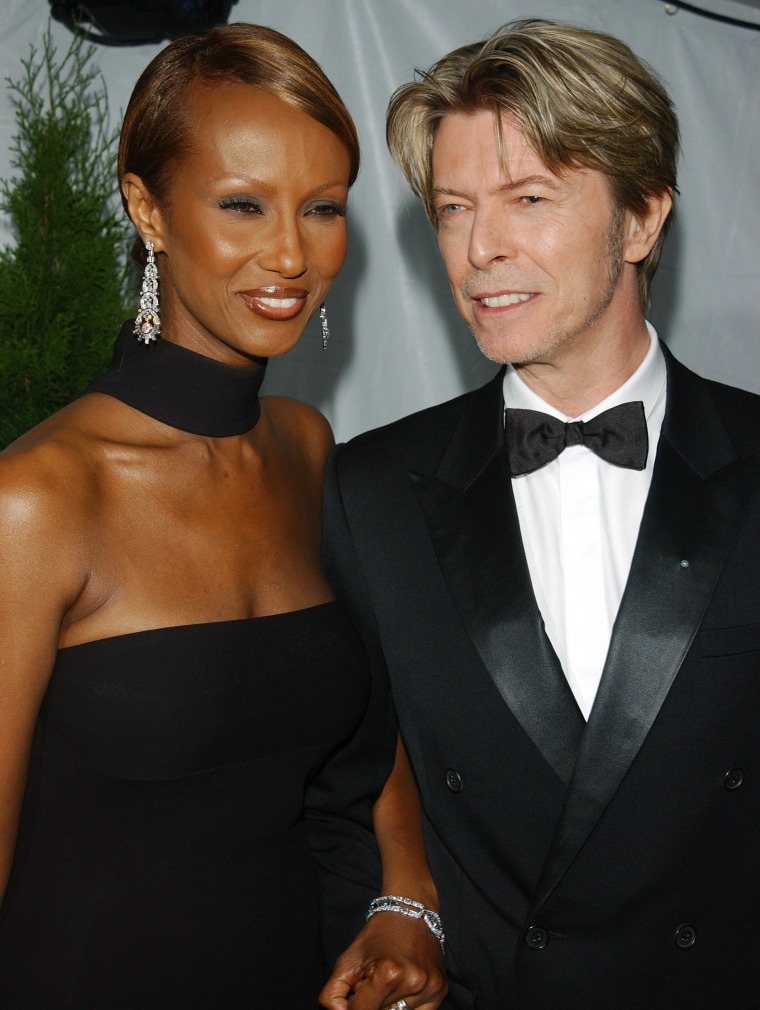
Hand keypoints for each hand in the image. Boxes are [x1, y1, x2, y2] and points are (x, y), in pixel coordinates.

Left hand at [319, 912, 446, 1009]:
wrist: (410, 911)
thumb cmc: (377, 935)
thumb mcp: (348, 960)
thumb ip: (332, 993)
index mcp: (387, 974)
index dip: (352, 1005)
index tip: (354, 993)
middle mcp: (412, 982)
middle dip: (371, 1002)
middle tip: (373, 982)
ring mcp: (430, 988)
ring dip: (388, 1005)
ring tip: (388, 981)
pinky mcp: (441, 991)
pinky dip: (406, 1006)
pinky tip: (403, 986)